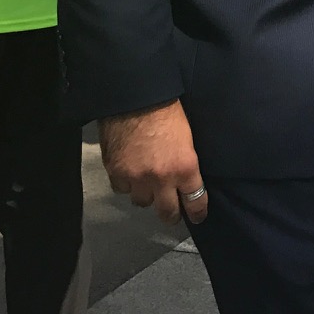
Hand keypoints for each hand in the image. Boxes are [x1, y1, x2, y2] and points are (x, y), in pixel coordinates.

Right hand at [100, 101, 208, 224]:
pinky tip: (130, 173)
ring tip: (148, 185)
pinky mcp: (116, 172)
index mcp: (185, 167)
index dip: (197, 212)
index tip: (198, 217)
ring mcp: (136, 178)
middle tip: (171, 213)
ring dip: (146, 195)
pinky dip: (126, 184)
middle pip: (167, 212)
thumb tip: (186, 178)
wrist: (136, 96)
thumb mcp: (188, 138)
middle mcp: (161, 178)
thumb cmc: (168, 110)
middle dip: (170, 214)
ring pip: (142, 202)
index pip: (195, 201)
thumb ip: (186, 163)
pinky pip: (122, 189)